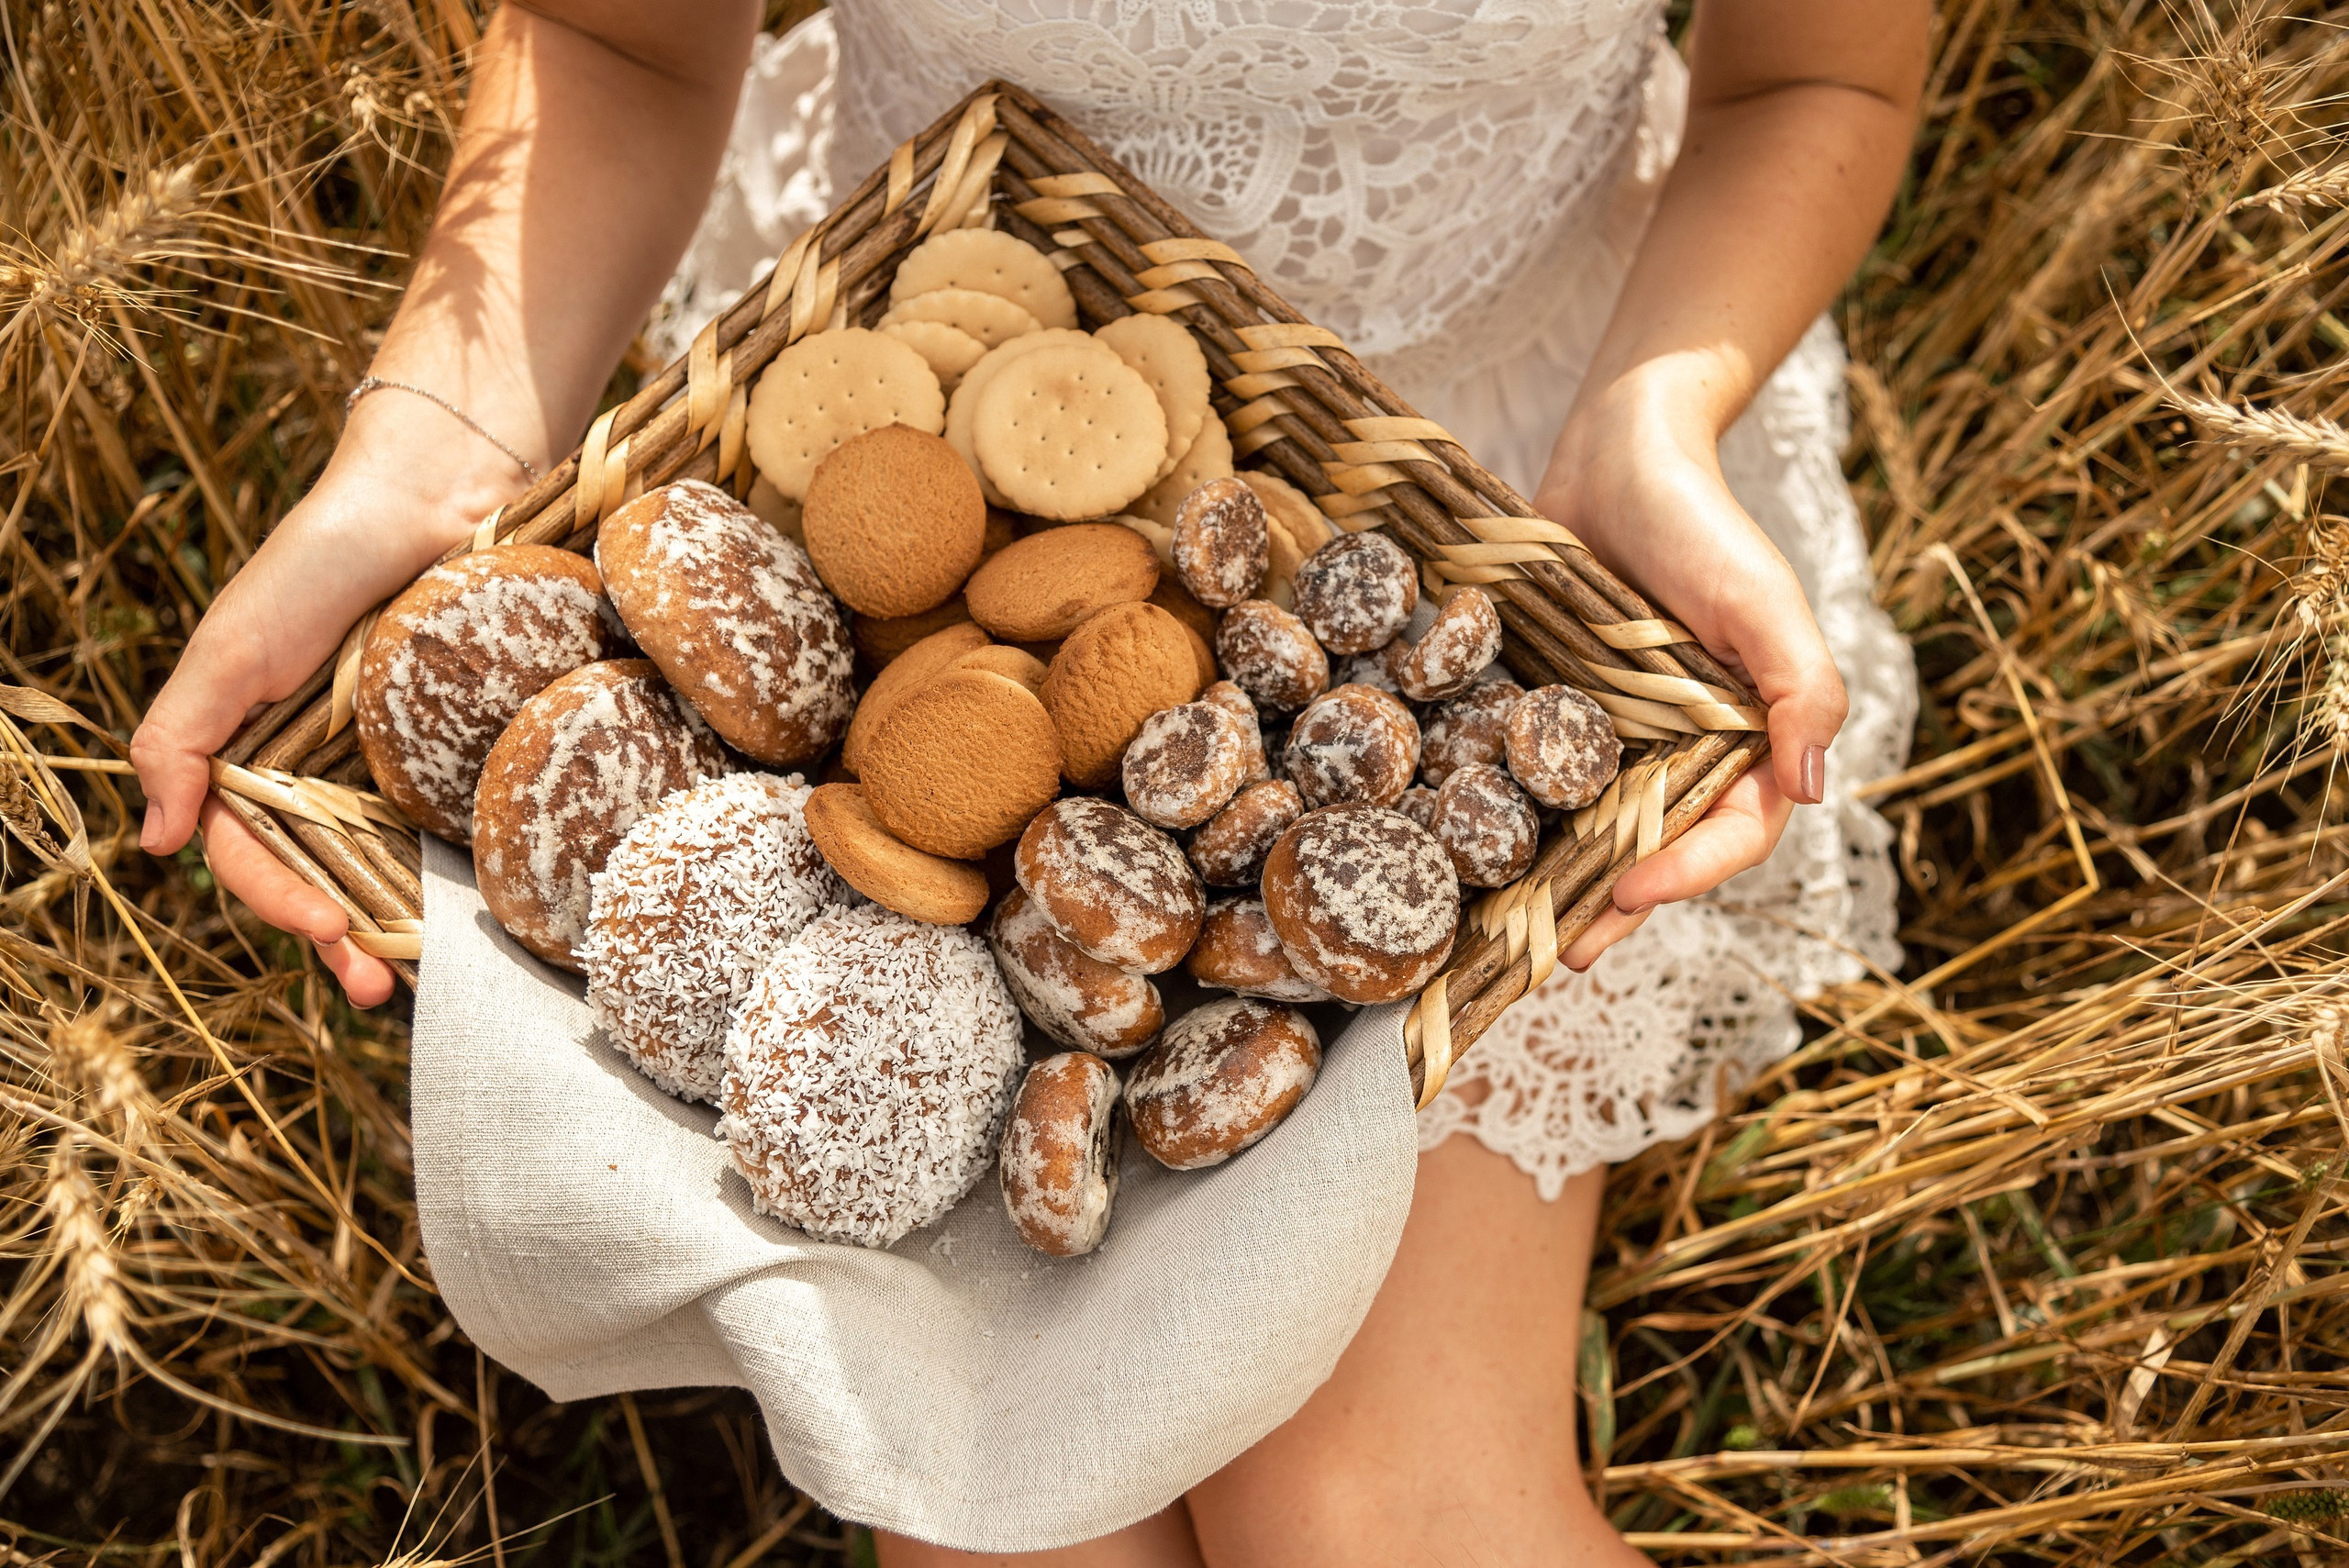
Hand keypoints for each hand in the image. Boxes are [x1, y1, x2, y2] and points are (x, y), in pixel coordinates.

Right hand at [131, 397, 522, 1004]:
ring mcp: (383, 755)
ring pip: (379, 858)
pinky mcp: (447, 738)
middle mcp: (314, 762)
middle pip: (316, 870)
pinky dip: (448, 864)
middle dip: (340, 937)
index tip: (329, 929)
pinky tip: (472, 906)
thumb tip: (156, 847)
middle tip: (377, 990)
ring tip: (417, 975)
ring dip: (395, 923)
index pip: (250, 851)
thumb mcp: (231, 650)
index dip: (280, 899)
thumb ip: (179, 743)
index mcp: (248, 748)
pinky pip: (442, 814)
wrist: (433, 496)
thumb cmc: (316, 562)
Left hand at [1532, 363, 1848, 970]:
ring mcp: (1614, 732)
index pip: (1733, 831)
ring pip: (1591, 827)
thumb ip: (1799, 687)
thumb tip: (1810, 787)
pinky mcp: (1552, 707)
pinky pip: (1533, 775)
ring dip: (1557, 882)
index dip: (1690, 871)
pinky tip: (1466, 849)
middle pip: (1656, 848)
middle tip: (1561, 955)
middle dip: (1612, 905)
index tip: (1635, 889)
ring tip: (1511, 934)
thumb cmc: (1702, 523)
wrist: (1619, 453)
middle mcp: (1681, 747)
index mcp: (1746, 736)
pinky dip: (1509, 816)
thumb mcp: (1762, 600)